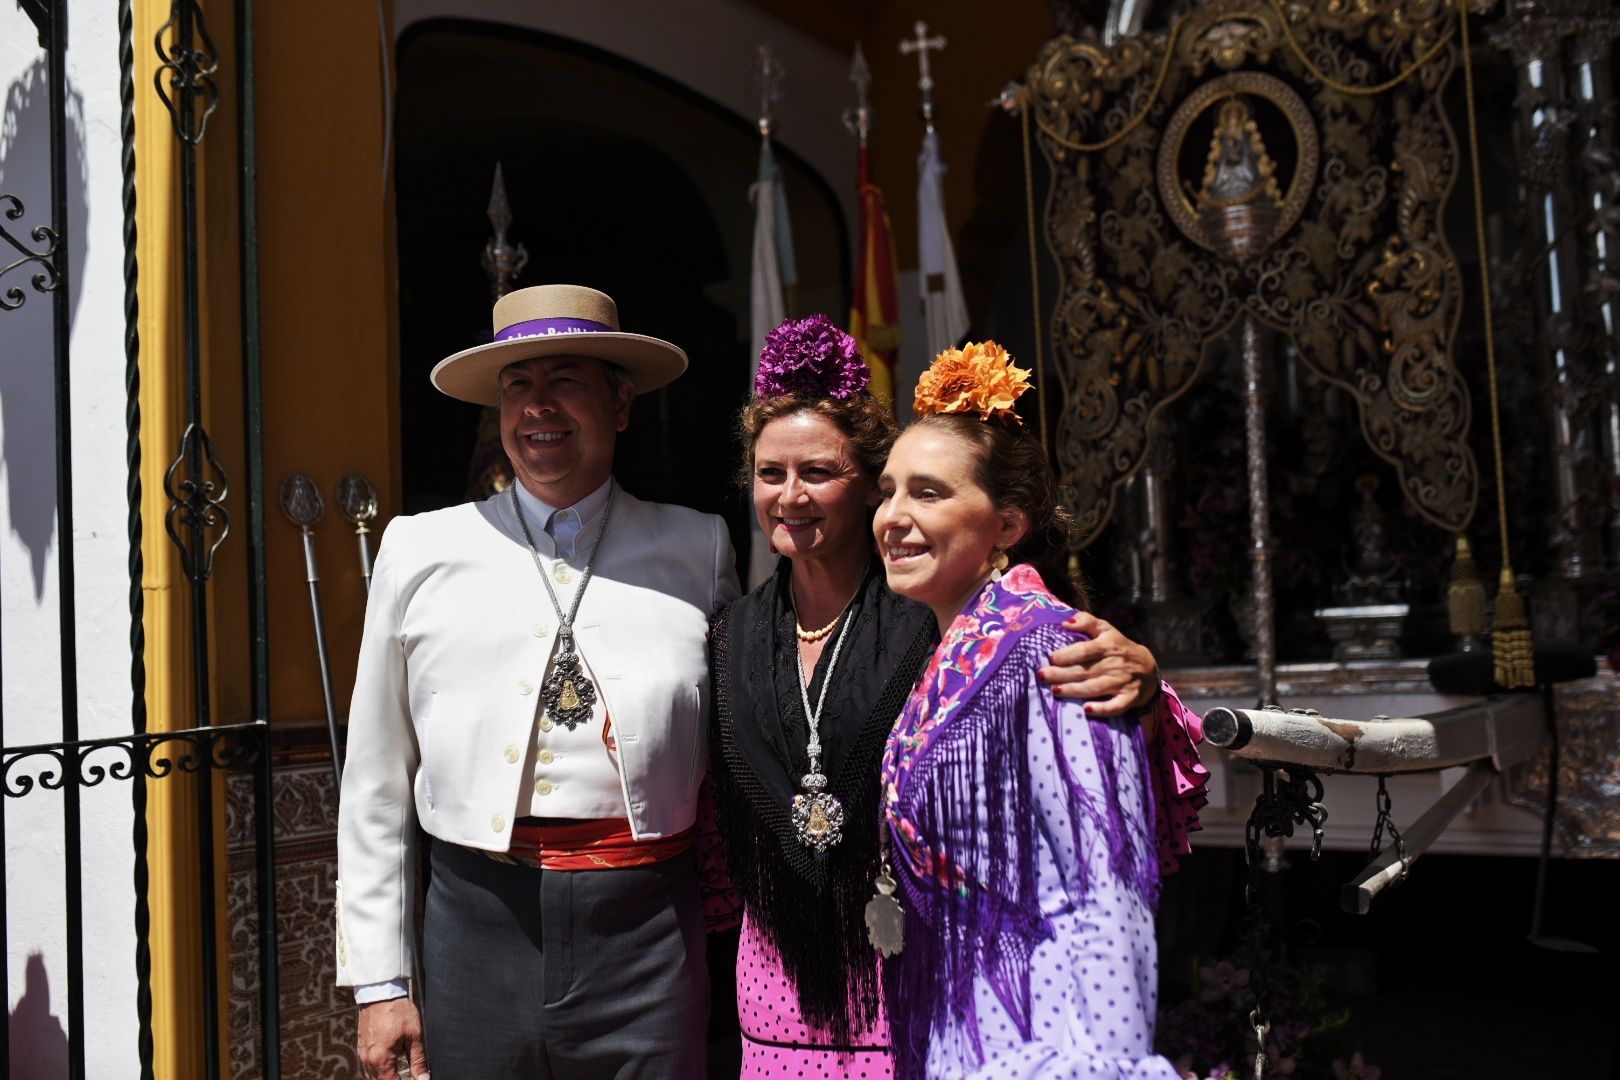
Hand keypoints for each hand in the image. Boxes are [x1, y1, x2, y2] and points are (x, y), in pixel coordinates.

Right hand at [358, 996, 428, 1079]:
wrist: (380, 993)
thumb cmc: (398, 1011)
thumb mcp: (414, 1035)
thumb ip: (418, 1060)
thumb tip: (424, 1078)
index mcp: (381, 1059)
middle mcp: (368, 1060)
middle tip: (407, 1077)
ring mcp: (363, 1053)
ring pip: (371, 1076)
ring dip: (384, 1077)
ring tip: (398, 1074)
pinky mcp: (361, 1046)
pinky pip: (367, 1066)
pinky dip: (377, 1070)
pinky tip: (387, 1066)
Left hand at [1041, 612, 1161, 719]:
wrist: (1148, 667)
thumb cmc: (1118, 646)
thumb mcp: (1105, 629)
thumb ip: (1086, 621)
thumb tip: (1065, 623)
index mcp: (1108, 645)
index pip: (1085, 650)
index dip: (1068, 654)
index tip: (1051, 658)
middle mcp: (1115, 664)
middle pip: (1085, 670)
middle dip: (1061, 674)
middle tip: (1042, 676)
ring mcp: (1122, 682)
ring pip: (1095, 688)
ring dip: (1074, 691)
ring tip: (1055, 691)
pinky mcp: (1129, 698)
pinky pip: (1116, 706)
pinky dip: (1102, 709)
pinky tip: (1086, 710)